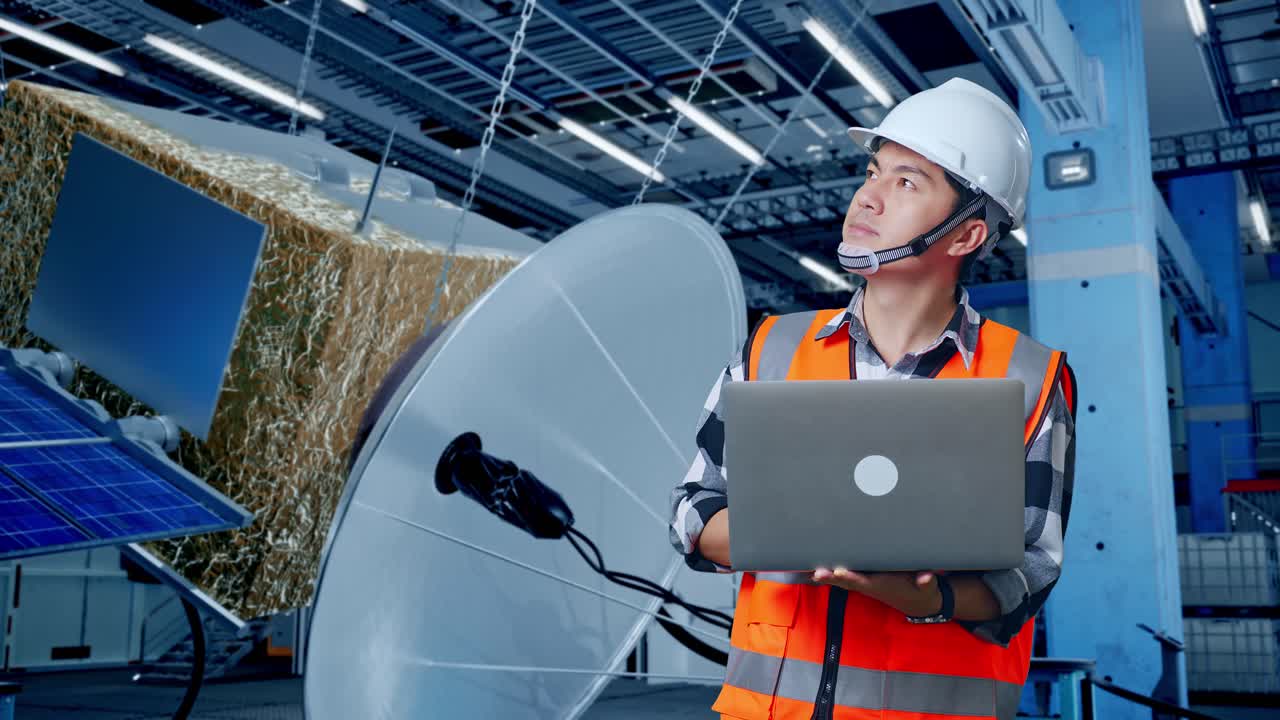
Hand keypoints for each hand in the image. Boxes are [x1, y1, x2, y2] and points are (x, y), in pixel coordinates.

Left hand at [812, 567, 942, 617]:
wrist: (918, 602)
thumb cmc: (922, 590)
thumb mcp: (928, 587)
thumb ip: (927, 581)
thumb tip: (927, 577)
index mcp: (881, 585)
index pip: (863, 581)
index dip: (851, 576)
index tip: (840, 571)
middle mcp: (869, 586)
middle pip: (847, 581)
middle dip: (832, 577)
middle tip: (817, 573)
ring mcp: (865, 584)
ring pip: (842, 580)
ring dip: (827, 576)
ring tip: (810, 571)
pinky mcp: (864, 581)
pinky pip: (845, 577)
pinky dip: (832, 574)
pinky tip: (817, 571)